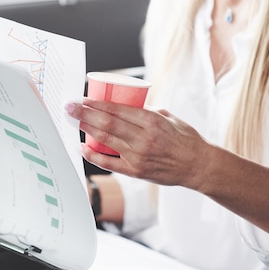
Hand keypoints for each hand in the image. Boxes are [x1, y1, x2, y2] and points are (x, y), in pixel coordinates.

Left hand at [65, 98, 213, 189]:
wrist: (198, 166)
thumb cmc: (185, 139)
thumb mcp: (168, 118)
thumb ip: (146, 112)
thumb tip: (124, 106)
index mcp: (152, 121)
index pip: (117, 110)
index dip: (97, 104)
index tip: (84, 99)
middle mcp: (143, 138)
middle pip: (107, 123)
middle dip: (85, 113)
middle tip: (70, 107)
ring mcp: (138, 156)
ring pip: (105, 140)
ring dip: (87, 129)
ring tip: (74, 121)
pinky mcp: (136, 171)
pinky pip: (109, 163)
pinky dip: (93, 155)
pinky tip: (82, 147)